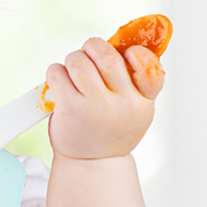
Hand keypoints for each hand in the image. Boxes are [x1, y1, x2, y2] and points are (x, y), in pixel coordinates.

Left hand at [45, 37, 164, 159]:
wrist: (91, 163)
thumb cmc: (110, 129)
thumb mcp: (133, 109)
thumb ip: (133, 82)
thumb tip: (124, 43)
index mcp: (142, 102)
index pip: (151, 69)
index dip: (138, 55)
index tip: (126, 54)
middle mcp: (123, 104)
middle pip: (107, 57)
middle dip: (94, 47)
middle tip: (88, 53)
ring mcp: (96, 107)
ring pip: (79, 61)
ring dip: (73, 59)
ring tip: (73, 71)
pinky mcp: (70, 109)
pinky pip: (58, 73)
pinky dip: (55, 72)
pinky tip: (59, 83)